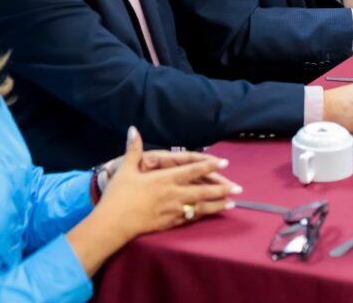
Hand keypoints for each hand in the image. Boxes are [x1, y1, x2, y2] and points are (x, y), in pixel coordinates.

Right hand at [67, 127, 238, 274]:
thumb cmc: (119, 195)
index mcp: (165, 179)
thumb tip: (133, 129)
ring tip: (232, 203)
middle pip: (203, 191)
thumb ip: (134, 149)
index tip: (224, 162)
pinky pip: (190, 219)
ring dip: (217, 205)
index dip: (209, 165)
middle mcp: (173, 194)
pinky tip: (210, 214)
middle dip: (222, 189)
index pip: (192, 170)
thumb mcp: (126, 169)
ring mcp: (173, 210)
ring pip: (200, 207)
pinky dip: (202, 215)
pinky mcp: (169, 223)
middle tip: (239, 188)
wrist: (113, 223)